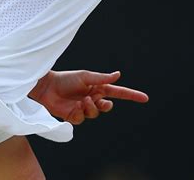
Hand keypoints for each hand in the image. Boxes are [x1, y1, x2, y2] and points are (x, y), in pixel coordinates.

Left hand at [29, 70, 148, 124]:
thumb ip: (101, 78)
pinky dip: (81, 113)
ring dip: (91, 107)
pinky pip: (84, 119)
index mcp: (98, 87)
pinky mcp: (75, 116)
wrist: (48, 87)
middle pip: (108, 106)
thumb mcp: (85, 76)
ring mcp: (85, 107)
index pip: (119, 92)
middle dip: (105, 104)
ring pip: (96, 113)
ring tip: (82, 100)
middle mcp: (93, 97)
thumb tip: (119, 75)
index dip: (132, 96)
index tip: (145, 98)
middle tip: (98, 99)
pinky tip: (75, 106)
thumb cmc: (66, 78)